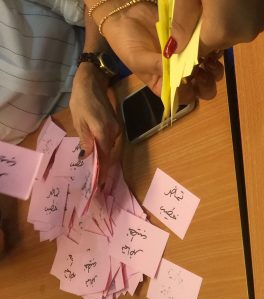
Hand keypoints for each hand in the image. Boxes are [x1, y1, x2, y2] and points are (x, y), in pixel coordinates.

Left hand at [70, 64, 121, 183]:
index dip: (102, 172)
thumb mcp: (79, 121)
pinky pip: (112, 144)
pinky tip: (101, 158)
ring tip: (99, 174)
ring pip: (112, 151)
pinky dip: (107, 153)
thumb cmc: (82, 100)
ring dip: (106, 162)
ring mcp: (117, 130)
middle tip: (98, 184)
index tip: (98, 185)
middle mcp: (114, 133)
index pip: (104, 157)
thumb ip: (85, 140)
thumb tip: (87, 158)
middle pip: (111, 156)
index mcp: (103, 133)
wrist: (92, 82)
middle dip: (105, 170)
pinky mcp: (116, 127)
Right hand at [97, 1, 220, 101]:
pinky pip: (209, 51)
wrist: (125, 14)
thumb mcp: (137, 58)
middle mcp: (179, 76)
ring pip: (209, 71)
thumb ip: (156, 67)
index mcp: (165, 85)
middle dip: (206, 83)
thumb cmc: (126, 42)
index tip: (190, 80)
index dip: (191, 92)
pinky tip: (210, 46)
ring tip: (209, 59)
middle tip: (203, 71)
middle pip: (201, 88)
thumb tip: (176, 75)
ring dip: (213, 69)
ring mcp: (187, 60)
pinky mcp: (193, 44)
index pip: (184, 97)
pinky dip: (213, 51)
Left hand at [167, 0, 263, 55]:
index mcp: (222, 30)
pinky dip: (234, 12)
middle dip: (204, 28)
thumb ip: (182, 19)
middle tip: (197, 3)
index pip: (198, 50)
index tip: (180, 27)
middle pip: (217, 41)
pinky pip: (244, 20)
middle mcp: (244, 35)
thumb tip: (175, 48)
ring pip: (231, 31)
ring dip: (220, 20)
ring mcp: (259, 24)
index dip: (186, 41)